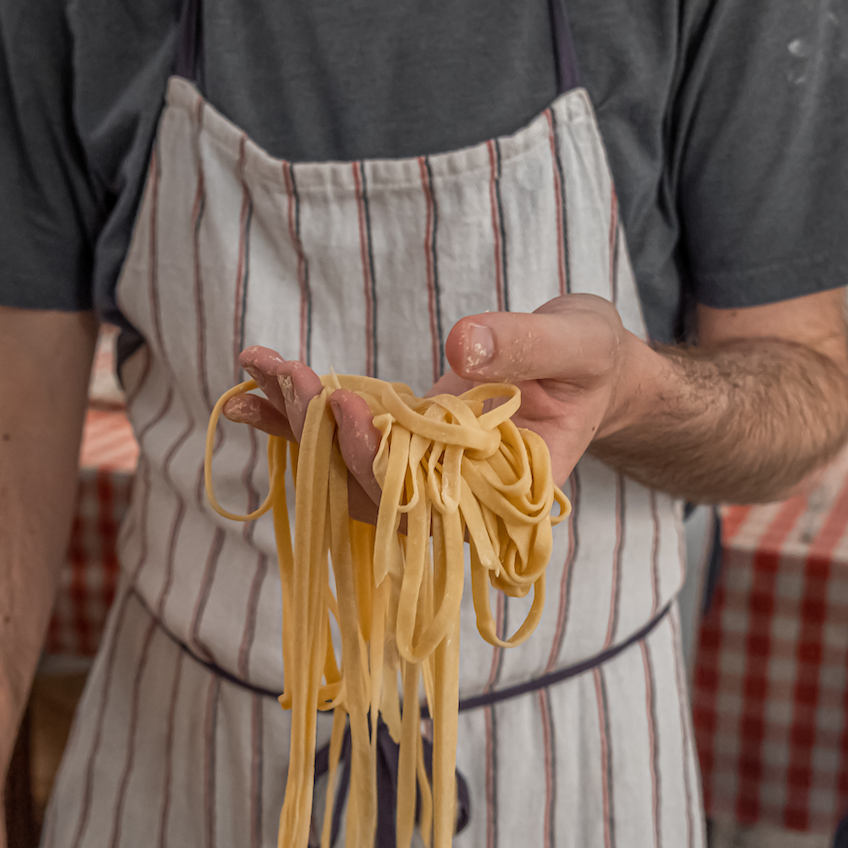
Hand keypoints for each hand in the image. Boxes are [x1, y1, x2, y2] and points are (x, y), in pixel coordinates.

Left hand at [228, 295, 643, 500]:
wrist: (589, 372)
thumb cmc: (593, 365)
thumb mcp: (580, 345)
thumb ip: (528, 346)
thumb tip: (461, 345)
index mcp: (502, 491)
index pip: (426, 503)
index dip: (378, 466)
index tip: (347, 408)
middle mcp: (454, 493)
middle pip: (373, 488)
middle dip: (323, 433)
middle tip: (286, 375)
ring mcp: (424, 470)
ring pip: (347, 466)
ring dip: (296, 423)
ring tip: (254, 373)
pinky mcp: (404, 439)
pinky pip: (347, 434)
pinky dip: (299, 412)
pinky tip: (258, 383)